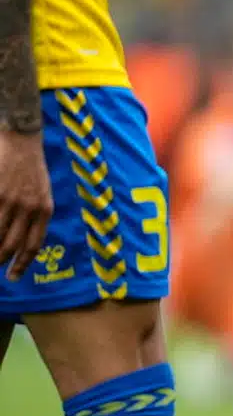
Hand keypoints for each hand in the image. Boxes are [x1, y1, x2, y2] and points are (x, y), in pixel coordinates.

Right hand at [0, 130, 52, 280]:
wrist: (21, 139)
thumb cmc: (32, 167)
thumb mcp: (43, 193)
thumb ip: (36, 215)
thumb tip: (25, 237)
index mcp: (45, 211)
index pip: (33, 246)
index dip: (22, 264)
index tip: (13, 277)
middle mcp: (29, 209)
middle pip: (12, 245)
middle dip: (1, 261)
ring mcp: (10, 202)